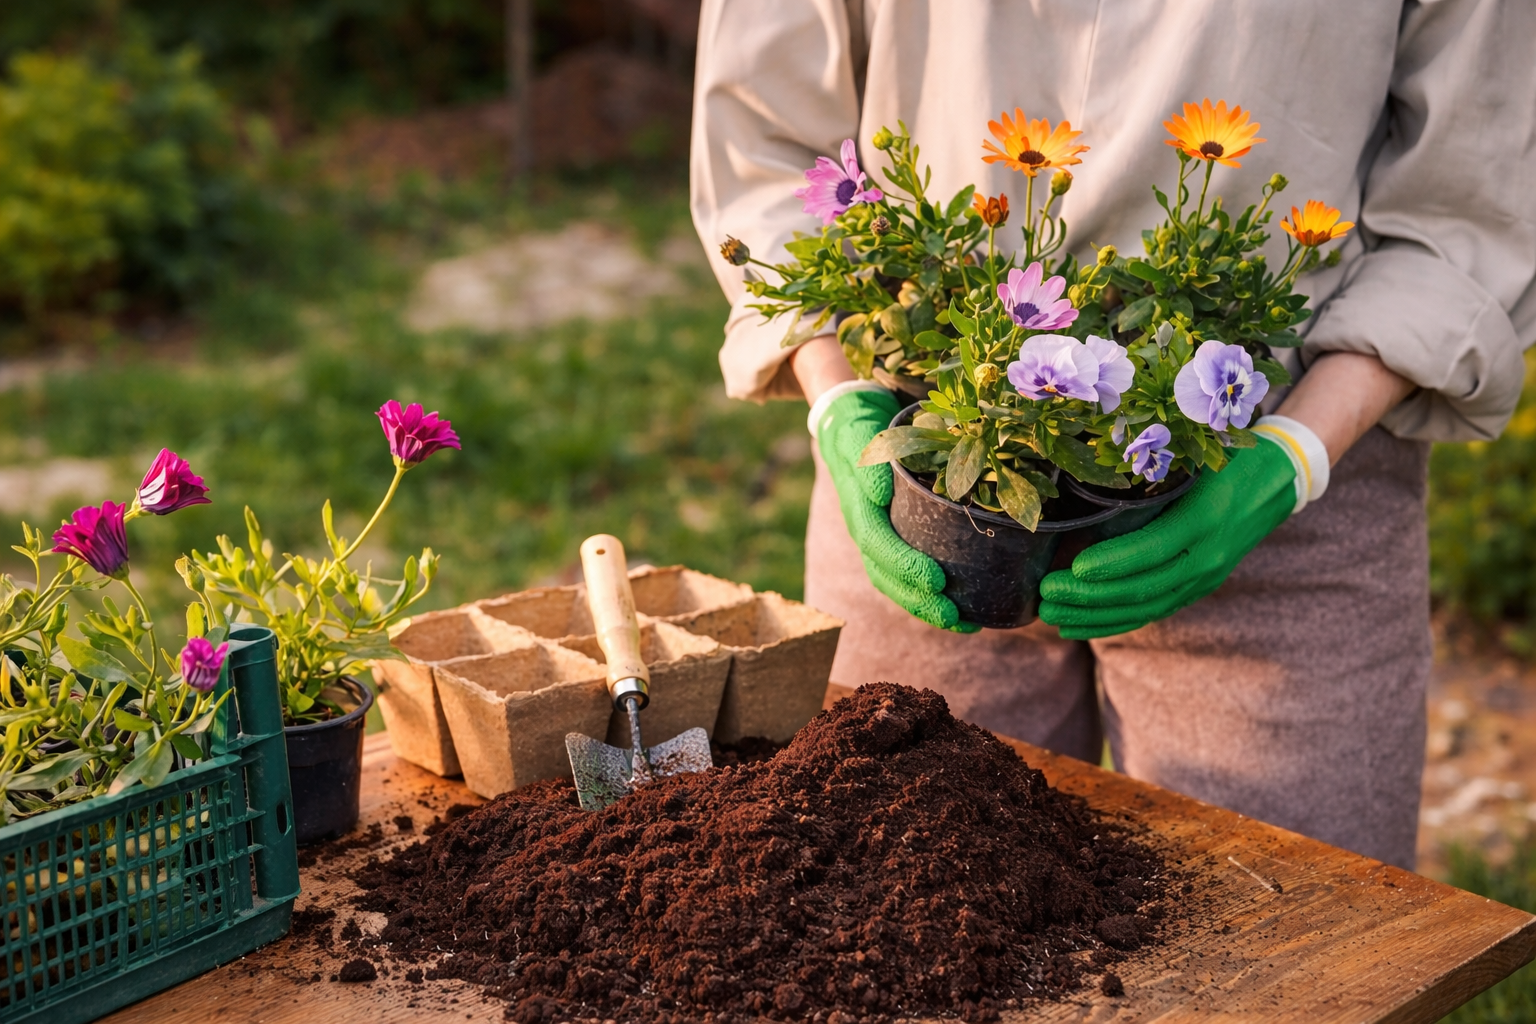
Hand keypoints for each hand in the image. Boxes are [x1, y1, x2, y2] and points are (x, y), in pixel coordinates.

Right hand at [816, 388, 975, 630]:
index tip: (936, 580)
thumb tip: (880, 494)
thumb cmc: (859, 426)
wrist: (847, 420)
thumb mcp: (860, 433)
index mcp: (858, 505)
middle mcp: (865, 527)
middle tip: (954, 615)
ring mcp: (877, 535)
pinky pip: (905, 575)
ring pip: (894, 582)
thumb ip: (868, 462)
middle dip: (918, 599)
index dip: (904, 565)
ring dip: (926, 607)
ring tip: (963, 623)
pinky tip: (964, 611)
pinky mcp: (893, 537)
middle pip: (884, 574)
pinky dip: (930, 597)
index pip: (876, 543)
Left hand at [1038, 439, 1295, 637]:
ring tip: (1052, 616)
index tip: (1071, 569)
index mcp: (1205, 517)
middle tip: (1046, 596)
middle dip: (1090, 597)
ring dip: (1095, 617)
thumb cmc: (1225, 458)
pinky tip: (1079, 627)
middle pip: (1144, 587)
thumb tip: (1089, 474)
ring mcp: (1206, 577)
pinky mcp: (1200, 587)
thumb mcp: (1193, 458)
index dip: (1112, 563)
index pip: (1154, 548)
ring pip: (1146, 607)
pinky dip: (1115, 622)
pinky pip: (1154, 611)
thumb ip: (1152, 472)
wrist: (1279, 479)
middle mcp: (1208, 555)